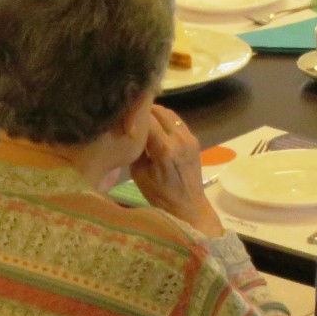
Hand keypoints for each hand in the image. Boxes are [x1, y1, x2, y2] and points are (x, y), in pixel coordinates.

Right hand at [129, 105, 223, 237]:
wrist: (188, 206)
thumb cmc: (159, 195)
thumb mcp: (138, 173)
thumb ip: (135, 149)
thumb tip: (127, 130)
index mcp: (163, 149)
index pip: (146, 118)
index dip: (133, 113)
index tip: (122, 112)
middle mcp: (179, 139)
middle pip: (159, 111)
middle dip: (144, 109)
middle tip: (130, 112)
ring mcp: (189, 138)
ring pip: (170, 113)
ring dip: (155, 112)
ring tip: (142, 117)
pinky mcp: (194, 139)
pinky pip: (178, 122)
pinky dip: (166, 120)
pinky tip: (156, 125)